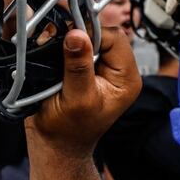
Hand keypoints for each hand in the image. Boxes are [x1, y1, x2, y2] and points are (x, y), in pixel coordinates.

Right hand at [26, 27, 140, 156]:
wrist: (55, 145)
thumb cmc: (69, 131)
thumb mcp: (77, 99)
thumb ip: (78, 67)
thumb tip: (77, 36)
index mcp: (126, 79)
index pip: (115, 38)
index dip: (92, 34)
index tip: (69, 37)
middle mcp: (117, 70)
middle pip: (102, 34)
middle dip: (78, 36)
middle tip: (57, 43)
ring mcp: (101, 68)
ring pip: (88, 38)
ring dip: (68, 41)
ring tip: (53, 52)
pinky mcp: (86, 68)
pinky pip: (76, 46)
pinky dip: (62, 47)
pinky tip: (52, 55)